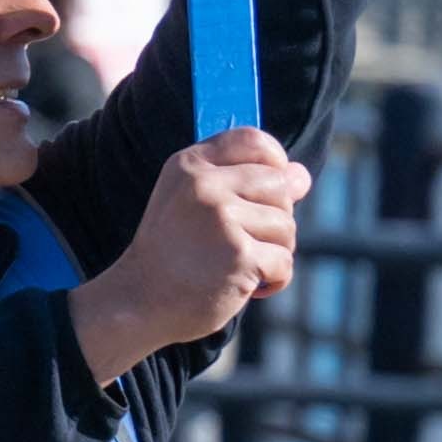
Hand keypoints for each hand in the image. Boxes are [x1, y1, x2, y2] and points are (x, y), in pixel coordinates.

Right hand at [74, 128, 302, 387]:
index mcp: (190, 165)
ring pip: (286, 226)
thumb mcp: (194, 204)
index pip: (253, 140)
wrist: (139, 301)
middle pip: (280, 185)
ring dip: (274, 252)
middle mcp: (204, 184)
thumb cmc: (172, 253)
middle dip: (276, 217)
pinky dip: (273, 280)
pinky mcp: (239, 254)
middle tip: (245, 240)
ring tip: (238, 263)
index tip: (271, 188)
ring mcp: (221, 218)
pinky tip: (244, 285)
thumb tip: (302, 176)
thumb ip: (245, 184)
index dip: (275, 162)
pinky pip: (284, 262)